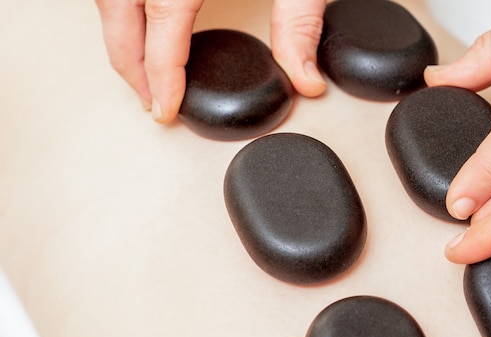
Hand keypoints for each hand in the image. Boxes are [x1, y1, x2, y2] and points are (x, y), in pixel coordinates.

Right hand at [95, 0, 325, 122]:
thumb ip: (300, 24)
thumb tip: (305, 78)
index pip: (161, 18)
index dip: (160, 69)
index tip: (164, 106)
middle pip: (119, 8)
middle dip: (129, 63)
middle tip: (151, 102)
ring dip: (120, 38)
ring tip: (144, 76)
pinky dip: (123, 14)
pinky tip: (143, 32)